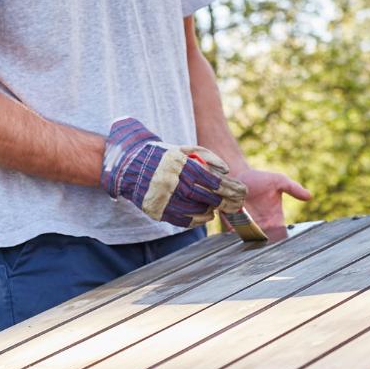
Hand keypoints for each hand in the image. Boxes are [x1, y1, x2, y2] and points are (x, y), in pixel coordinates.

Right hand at [100, 118, 247, 228]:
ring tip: (217, 208)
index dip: (229, 188)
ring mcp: (162, 197)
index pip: (210, 179)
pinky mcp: (155, 209)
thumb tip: (225, 170)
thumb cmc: (161, 155)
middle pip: (205, 196)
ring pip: (194, 209)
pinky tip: (204, 215)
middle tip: (235, 203)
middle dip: (224, 201)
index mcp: (179, 164)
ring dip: (210, 210)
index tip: (241, 191)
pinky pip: (180, 219)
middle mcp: (170, 181)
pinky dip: (196, 219)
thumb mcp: (182, 149)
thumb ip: (206, 157)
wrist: (127, 165)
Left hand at [231, 167, 312, 239]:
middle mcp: (261, 226)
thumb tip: (309, 196)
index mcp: (274, 220)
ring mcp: (246, 227)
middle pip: (265, 243)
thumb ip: (293, 188)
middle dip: (265, 245)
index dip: (281, 240)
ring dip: (250, 241)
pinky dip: (236, 237)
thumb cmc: (259, 179)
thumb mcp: (279, 181)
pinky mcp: (232, 225)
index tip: (280, 240)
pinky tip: (236, 234)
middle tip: (264, 240)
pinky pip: (234, 236)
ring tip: (251, 237)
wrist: (237, 175)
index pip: (280, 235)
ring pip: (250, 241)